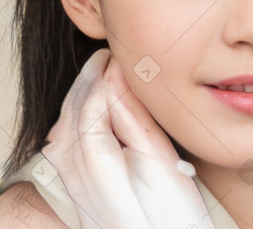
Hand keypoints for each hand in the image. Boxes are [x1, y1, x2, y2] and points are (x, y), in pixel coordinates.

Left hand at [41, 48, 213, 228]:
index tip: (119, 56)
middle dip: (86, 82)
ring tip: (97, 75)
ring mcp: (75, 189)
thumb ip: (134, 119)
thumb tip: (118, 79)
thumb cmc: (174, 215)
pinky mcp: (80, 193)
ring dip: (77, 98)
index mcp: (98, 171)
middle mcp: (78, 180)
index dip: (103, 78)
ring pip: (62, 132)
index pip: (90, 110)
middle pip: (70, 118)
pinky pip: (63, 149)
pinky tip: (87, 111)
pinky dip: (72, 120)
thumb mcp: (160, 162)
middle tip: (106, 57)